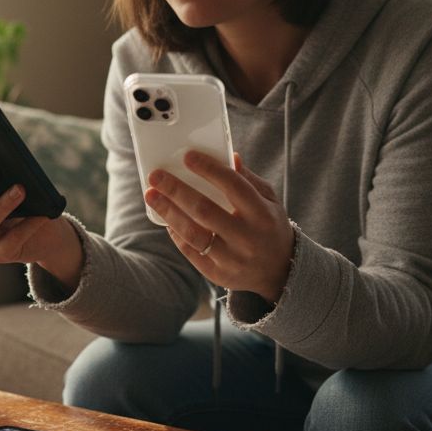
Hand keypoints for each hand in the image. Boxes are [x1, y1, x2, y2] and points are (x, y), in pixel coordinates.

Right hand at [0, 156, 82, 285]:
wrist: (46, 236)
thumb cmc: (29, 203)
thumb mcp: (16, 185)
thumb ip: (7, 173)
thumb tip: (8, 158)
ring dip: (2, 204)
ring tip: (20, 189)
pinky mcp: (0, 254)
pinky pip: (11, 240)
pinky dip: (26, 226)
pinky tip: (40, 215)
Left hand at [145, 151, 294, 303]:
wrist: (280, 271)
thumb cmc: (270, 226)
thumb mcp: (270, 201)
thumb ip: (248, 179)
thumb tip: (229, 155)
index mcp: (262, 215)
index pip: (233, 186)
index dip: (209, 170)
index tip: (187, 157)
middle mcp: (247, 238)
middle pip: (205, 210)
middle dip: (177, 190)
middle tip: (156, 176)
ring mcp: (231, 259)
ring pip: (193, 234)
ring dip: (169, 212)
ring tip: (151, 195)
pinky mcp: (217, 275)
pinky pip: (190, 252)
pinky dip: (176, 233)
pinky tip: (166, 218)